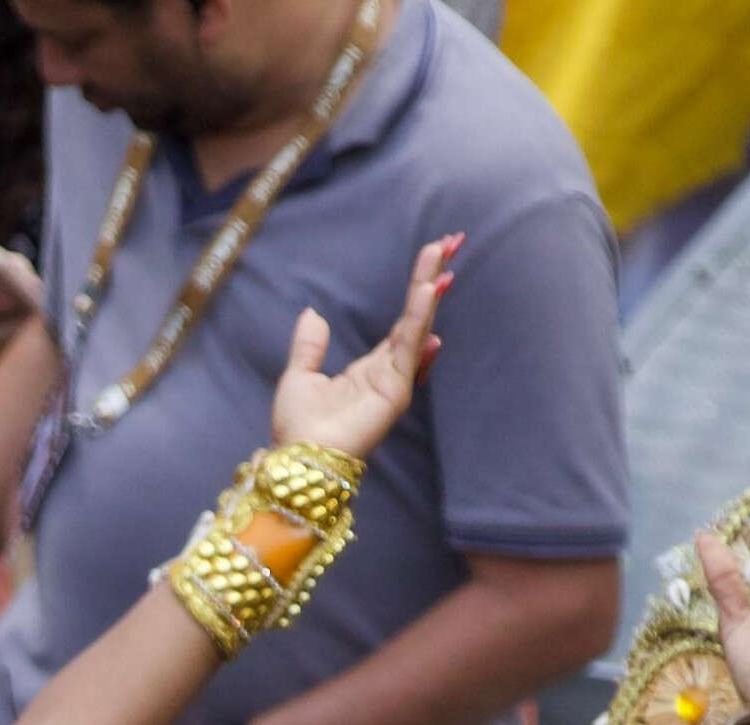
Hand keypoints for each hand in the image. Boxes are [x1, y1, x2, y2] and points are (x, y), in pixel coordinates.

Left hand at [265, 232, 452, 463]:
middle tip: (452, 241)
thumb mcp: (299, 375)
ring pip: (417, 325)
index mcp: (369, 368)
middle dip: (433, 279)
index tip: (434, 257)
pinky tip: (427, 291)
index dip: (417, 290)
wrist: (298, 457)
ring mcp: (395, 381)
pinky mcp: (396, 391)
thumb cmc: (298, 428)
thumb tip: (313, 313)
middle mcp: (388, 371)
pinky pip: (409, 347)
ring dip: (429, 291)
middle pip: (416, 316)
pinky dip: (418, 318)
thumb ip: (309, 345)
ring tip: (443, 257)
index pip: (401, 321)